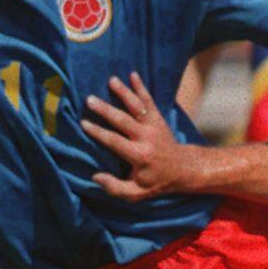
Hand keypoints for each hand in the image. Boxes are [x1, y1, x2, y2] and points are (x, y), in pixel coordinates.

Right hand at [84, 73, 197, 199]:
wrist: (184, 169)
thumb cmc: (157, 181)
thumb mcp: (137, 193)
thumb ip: (115, 188)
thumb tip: (95, 177)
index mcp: (139, 155)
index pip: (114, 141)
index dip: (98, 132)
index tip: (84, 123)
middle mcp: (146, 138)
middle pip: (123, 120)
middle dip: (106, 109)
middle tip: (89, 99)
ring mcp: (153, 126)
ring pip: (137, 106)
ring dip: (124, 92)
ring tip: (111, 80)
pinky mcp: (158, 119)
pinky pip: (149, 101)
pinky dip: (141, 88)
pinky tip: (133, 75)